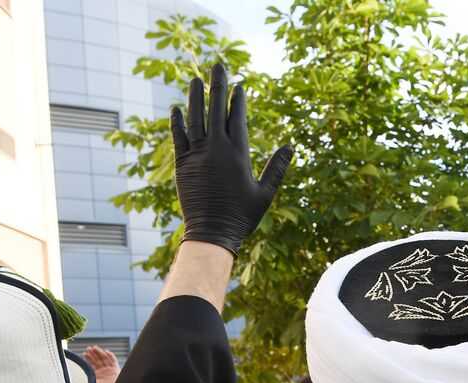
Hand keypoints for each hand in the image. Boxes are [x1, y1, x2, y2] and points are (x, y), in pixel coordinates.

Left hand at [84, 345, 120, 382]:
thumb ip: (85, 381)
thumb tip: (73, 378)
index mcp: (96, 375)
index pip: (92, 364)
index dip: (88, 358)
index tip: (84, 353)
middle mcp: (103, 372)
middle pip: (98, 360)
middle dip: (93, 354)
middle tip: (88, 348)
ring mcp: (110, 370)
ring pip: (105, 359)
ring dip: (100, 353)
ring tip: (95, 348)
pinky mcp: (116, 370)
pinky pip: (113, 361)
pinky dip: (110, 356)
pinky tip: (106, 351)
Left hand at [171, 63, 292, 254]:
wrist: (212, 232)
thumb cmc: (242, 215)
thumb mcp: (265, 192)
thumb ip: (277, 168)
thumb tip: (290, 146)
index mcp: (237, 154)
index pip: (236, 118)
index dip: (237, 99)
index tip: (239, 85)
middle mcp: (216, 149)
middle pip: (215, 110)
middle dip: (217, 85)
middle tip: (217, 65)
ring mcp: (197, 155)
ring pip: (195, 118)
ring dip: (195, 97)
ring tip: (195, 79)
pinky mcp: (182, 164)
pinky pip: (179, 137)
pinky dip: (177, 122)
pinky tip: (177, 109)